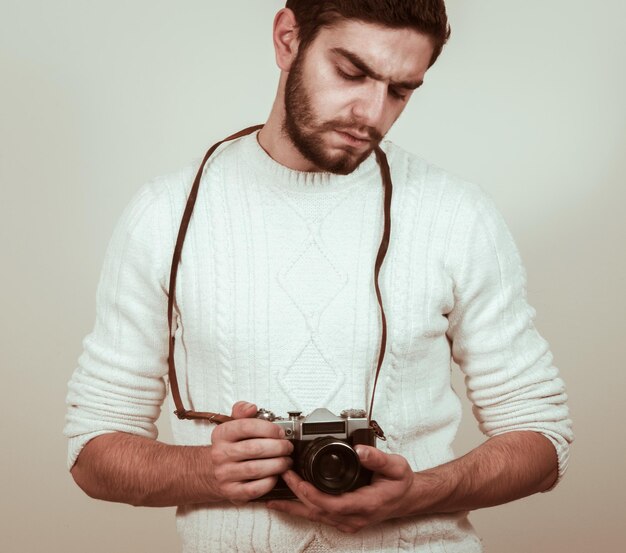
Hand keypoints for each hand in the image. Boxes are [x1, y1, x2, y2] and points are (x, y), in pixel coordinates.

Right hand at [207, 401, 293, 505]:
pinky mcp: (232, 492)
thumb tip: (251, 408)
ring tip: (286, 461)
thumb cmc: (228, 446)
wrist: (209, 471)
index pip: (247, 426)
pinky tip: (275, 475)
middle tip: (288, 447)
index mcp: (222, 434)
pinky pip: (255, 489)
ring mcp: (225, 475)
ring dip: (278, 464)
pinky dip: (269, 482)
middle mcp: (221, 454)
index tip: (280, 432)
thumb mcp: (231, 425)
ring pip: (256, 469)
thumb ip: (242, 411)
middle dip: (278, 447)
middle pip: (255, 449)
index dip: (268, 428)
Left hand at [267, 445, 415, 532]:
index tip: (298, 481)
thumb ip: (378, 458)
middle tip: (281, 476)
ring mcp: (348, 521)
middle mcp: (355, 517)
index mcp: (366, 504)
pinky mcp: (344, 519)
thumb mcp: (395, 466)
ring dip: (295, 505)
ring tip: (274, 497)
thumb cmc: (401, 483)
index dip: (312, 494)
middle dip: (297, 494)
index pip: (333, 504)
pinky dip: (302, 508)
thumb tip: (360, 449)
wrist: (407, 498)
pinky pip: (319, 515)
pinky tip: (289, 502)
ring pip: (316, 516)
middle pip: (318, 510)